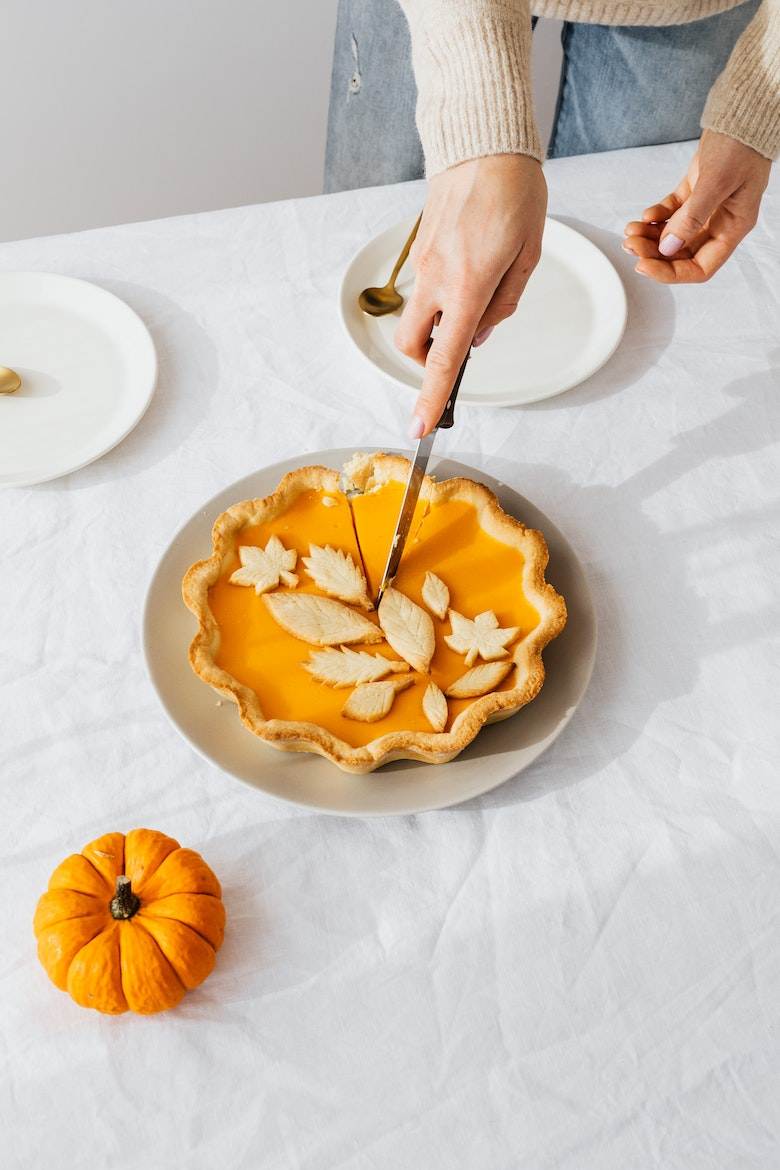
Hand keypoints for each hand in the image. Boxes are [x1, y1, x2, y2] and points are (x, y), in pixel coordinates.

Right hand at [395, 154, 546, 436]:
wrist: (483, 142)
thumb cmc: (515, 194)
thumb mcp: (528, 254)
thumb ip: (504, 303)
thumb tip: (479, 335)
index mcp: (469, 286)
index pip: (444, 357)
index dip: (431, 397)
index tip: (419, 428)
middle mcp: (437, 279)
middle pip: (412, 344)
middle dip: (427, 360)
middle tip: (455, 350)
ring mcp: (423, 263)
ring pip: (416, 316)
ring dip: (436, 323)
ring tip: (477, 289)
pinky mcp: (419, 248)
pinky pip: (424, 286)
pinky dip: (441, 293)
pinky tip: (471, 262)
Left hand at [622, 130, 769, 283]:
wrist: (743, 112)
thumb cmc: (742, 145)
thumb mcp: (717, 182)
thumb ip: (693, 217)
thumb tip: (668, 247)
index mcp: (732, 228)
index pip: (700, 268)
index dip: (671, 273)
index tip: (644, 266)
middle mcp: (719, 223)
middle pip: (682, 254)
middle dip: (654, 253)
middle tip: (631, 244)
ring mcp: (706, 209)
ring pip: (673, 236)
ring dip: (650, 237)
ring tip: (631, 229)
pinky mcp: (695, 192)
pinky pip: (671, 214)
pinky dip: (656, 217)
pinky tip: (645, 215)